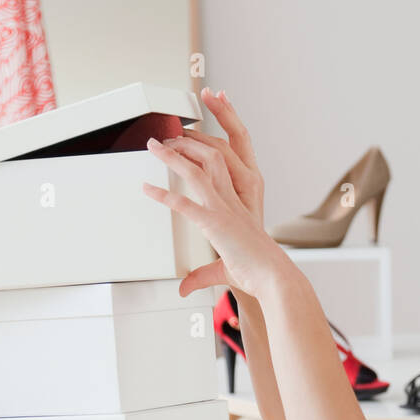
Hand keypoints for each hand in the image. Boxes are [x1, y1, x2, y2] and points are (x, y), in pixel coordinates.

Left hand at [142, 87, 288, 300]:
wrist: (273, 277)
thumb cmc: (257, 271)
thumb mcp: (225, 269)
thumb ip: (200, 276)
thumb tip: (182, 288)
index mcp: (240, 201)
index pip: (226, 160)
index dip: (211, 141)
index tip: (196, 131)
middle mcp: (233, 199)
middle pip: (212, 155)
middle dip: (190, 139)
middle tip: (169, 132)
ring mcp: (223, 209)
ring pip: (198, 170)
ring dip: (174, 155)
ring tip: (155, 146)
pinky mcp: (214, 224)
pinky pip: (184, 203)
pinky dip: (163, 194)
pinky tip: (147, 188)